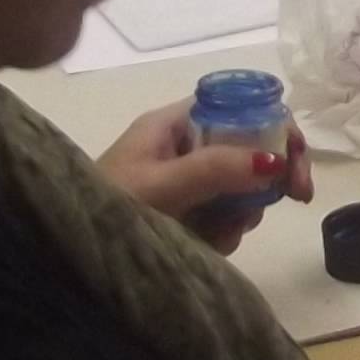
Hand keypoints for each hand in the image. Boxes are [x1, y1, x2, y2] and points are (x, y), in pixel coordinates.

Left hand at [96, 99, 306, 253]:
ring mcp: (183, 182)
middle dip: (268, 176)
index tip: (295, 160)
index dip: (275, 127)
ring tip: (222, 234)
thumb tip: (276, 161)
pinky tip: (207, 245)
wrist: (65, 253)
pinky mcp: (182, 213)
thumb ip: (215, 170)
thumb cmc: (107, 207)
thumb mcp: (161, 186)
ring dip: (243, 211)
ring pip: (239, 187)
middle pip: (247, 148)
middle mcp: (182, 147)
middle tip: (293, 199)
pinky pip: (221, 216)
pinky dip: (224, 231)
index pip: (239, 107)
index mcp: (173, 124)